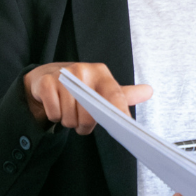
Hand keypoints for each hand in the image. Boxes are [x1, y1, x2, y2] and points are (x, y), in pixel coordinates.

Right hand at [22, 62, 151, 133]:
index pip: (114, 94)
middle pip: (89, 115)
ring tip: (69, 112)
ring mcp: (63, 75)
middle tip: (81, 120)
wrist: (47, 76)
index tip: (124, 123)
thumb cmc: (81, 86)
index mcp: (101, 73)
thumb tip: (149, 91)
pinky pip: (54, 113)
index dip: (119, 110)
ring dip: (69, 122)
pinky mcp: (46, 83)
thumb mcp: (102, 88)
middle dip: (85, 125)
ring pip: (70, 117)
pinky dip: (54, 117)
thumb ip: (124, 94)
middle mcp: (83, 70)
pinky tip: (56, 106)